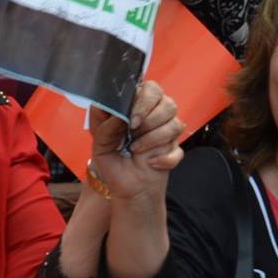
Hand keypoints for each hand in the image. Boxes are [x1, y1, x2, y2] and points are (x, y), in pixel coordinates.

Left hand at [85, 80, 184, 198]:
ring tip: (136, 149)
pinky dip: (164, 158)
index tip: (131, 118)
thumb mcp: (100, 142)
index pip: (150, 89)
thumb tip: (118, 115)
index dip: (143, 101)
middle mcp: (154, 116)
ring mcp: (167, 133)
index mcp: (136, 108)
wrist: (126, 188)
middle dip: (151, 118)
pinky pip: (177, 149)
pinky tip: (151, 163)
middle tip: (134, 131)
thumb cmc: (113, 162)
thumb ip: (104, 124)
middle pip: (168, 103)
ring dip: (155, 138)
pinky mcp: (175, 150)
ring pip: (175, 124)